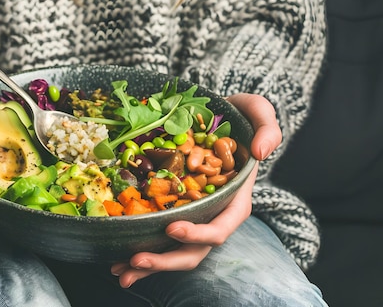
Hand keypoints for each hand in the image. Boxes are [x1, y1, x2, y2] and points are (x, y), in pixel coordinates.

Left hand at [110, 93, 280, 287]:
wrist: (215, 118)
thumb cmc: (238, 116)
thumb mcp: (257, 112)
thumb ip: (267, 128)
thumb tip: (261, 151)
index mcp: (235, 200)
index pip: (221, 227)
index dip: (199, 233)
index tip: (172, 227)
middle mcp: (213, 215)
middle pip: (194, 251)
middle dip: (166, 260)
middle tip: (136, 259)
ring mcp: (192, 217)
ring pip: (173, 252)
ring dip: (148, 265)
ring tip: (119, 271)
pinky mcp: (172, 212)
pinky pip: (156, 238)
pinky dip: (138, 250)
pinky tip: (115, 258)